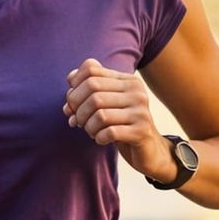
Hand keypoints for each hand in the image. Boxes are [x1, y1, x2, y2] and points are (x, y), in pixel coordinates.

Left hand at [64, 58, 174, 179]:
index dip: (75, 86)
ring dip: (88, 126)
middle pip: (93, 90)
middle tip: (78, 121)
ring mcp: (141, 111)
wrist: (148, 150)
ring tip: (91, 131)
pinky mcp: (141, 131)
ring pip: (99, 113)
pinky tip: (101, 139)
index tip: (72, 103)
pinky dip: (98, 137)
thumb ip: (86, 89)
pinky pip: (109, 132)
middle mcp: (136, 92)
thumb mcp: (104, 104)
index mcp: (127, 80)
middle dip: (78, 108)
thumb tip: (70, 78)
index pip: (91, 70)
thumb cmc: (120, 124)